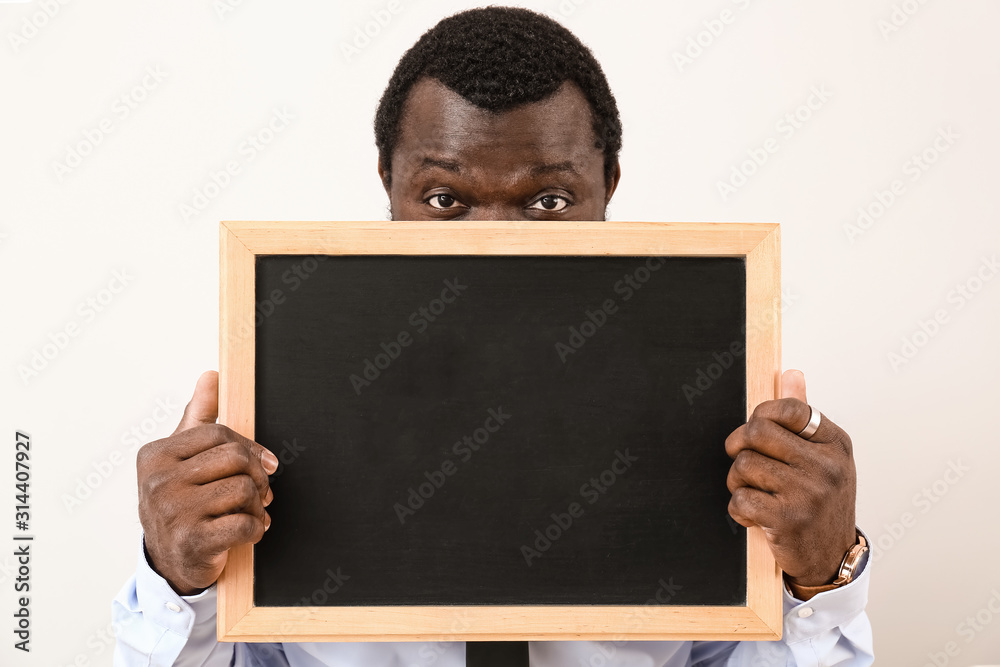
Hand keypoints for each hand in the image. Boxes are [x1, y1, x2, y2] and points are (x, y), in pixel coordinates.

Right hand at [136, 370, 277, 594]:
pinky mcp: (191, 542)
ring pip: (243, 490)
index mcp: (156, 455)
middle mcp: (158, 482)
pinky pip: (244, 523)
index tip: (264, 464)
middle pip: (235, 459)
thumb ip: (198, 416)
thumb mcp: (183, 458)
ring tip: (252, 512)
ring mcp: (173, 512)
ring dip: (258, 504)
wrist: (169, 562)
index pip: (220, 434)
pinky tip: (250, 531)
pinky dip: (256, 528)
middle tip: (261, 491)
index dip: (250, 448)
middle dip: (257, 476)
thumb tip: (211, 375)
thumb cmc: (181, 502)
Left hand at [725, 370, 857, 585]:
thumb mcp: (822, 457)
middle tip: (742, 461)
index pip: (789, 409)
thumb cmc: (821, 501)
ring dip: (738, 481)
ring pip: (743, 465)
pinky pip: (740, 498)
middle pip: (757, 432)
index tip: (757, 432)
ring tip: (754, 492)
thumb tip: (790, 373)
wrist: (831, 557)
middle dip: (740, 446)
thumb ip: (802, 416)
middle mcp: (826, 466)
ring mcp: (808, 493)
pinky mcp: (787, 519)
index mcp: (835, 444)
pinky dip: (738, 508)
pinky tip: (754, 514)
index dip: (762, 416)